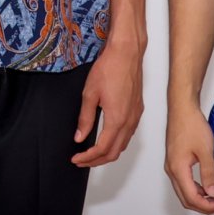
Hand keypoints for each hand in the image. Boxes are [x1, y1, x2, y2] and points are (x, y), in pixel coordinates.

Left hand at [73, 33, 143, 166]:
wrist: (127, 53)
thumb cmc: (109, 69)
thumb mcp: (89, 94)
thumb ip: (85, 118)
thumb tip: (80, 137)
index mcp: (116, 120)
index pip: (102, 149)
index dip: (87, 158)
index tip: (76, 159)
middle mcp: (129, 121)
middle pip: (114, 152)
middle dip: (96, 160)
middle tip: (81, 160)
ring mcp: (135, 116)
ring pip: (123, 145)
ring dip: (107, 153)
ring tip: (91, 153)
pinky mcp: (137, 110)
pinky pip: (128, 134)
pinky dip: (116, 142)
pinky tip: (106, 138)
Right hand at [165, 106, 213, 213]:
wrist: (182, 108)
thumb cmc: (192, 126)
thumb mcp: (205, 150)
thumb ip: (208, 174)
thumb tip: (213, 194)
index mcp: (178, 169)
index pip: (191, 198)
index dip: (208, 206)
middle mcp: (171, 170)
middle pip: (185, 199)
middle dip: (204, 206)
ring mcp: (171, 166)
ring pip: (183, 191)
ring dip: (200, 198)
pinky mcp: (174, 161)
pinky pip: (183, 182)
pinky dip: (195, 189)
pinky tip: (207, 185)